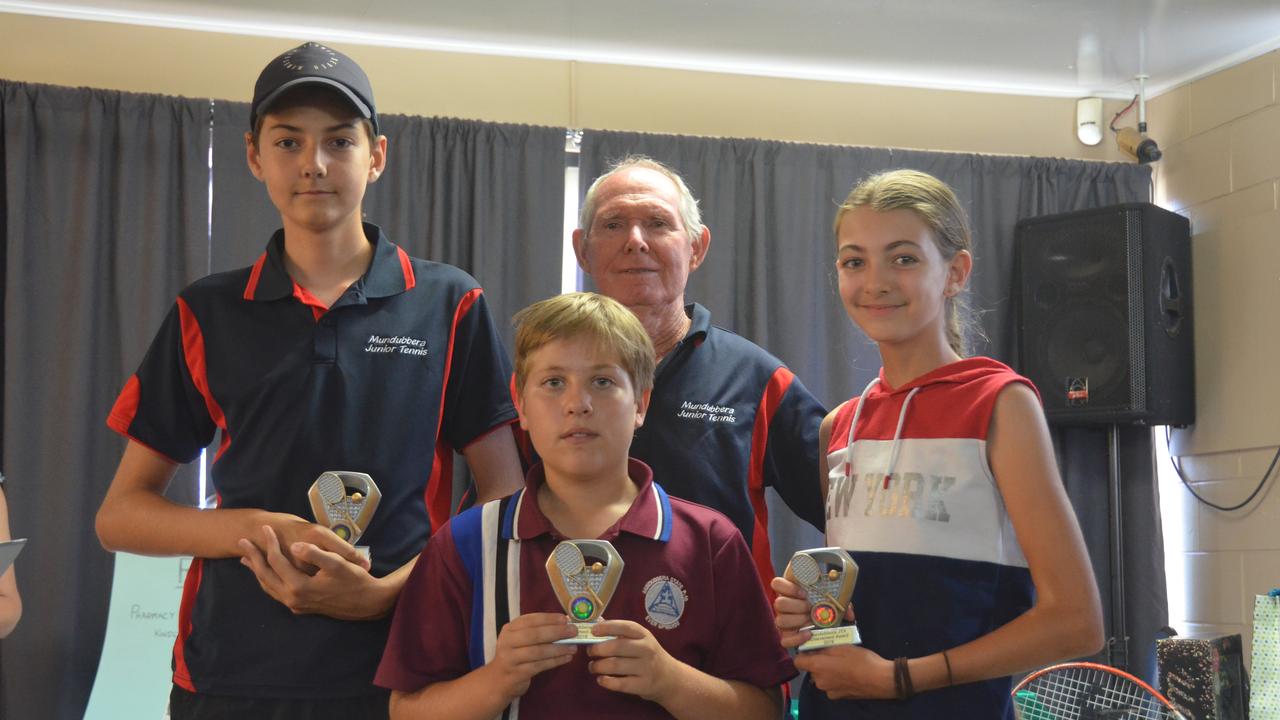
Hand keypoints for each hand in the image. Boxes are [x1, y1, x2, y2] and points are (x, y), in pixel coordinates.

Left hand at [237, 524, 386, 619]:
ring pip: (268, 586)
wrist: (368, 603)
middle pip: (266, 576)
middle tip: (242, 542)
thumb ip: (314, 554)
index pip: (277, 562)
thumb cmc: (355, 580)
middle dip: (253, 558)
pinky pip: (276, 592)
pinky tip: (267, 574)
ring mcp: (296, 605)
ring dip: (257, 571)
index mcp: (299, 587)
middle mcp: (293, 599)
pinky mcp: (301, 607)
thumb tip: (294, 546)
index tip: (265, 528)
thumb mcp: (337, 564)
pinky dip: (267, 581)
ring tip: (246, 558)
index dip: (270, 543)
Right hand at [485, 613, 577, 701]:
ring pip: (538, 652)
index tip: (565, 619)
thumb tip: (564, 623)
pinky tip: (567, 658)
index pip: (530, 620)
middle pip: (534, 635)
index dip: (549, 618)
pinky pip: (540, 666)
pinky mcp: (517, 674)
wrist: (499, 680)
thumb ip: (538, 631)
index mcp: (510, 629)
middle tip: (573, 631)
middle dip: (556, 632)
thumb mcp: (520, 639)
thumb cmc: (515, 655)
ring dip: (559, 649)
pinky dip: (555, 661)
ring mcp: (510, 658)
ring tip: (573, 647)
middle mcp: (507, 641)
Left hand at [587, 620, 680, 702]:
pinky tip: (601, 680)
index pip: (625, 627)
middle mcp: (646, 649)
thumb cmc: (648, 655)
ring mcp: (646, 668)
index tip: (593, 630)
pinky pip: (620, 684)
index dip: (607, 627)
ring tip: (593, 667)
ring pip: (616, 665)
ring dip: (598, 666)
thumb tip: (596, 625)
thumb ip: (621, 634)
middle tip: (590, 652)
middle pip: (617, 647)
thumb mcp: (641, 640)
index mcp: (644, 635)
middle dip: (598, 649)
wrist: (670, 678)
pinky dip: (607, 682)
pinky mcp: (643, 685)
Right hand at [771, 576, 856, 649]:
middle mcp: (784, 606)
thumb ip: (840, 602)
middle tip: (810, 607)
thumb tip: (849, 613)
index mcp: (790, 592)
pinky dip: (797, 637)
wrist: (823, 626)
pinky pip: (785, 640)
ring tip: (810, 620)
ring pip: (780, 620)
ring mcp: (783, 621)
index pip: (777, 584)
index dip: (788, 587)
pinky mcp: (787, 636)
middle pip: (779, 603)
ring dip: (797, 621)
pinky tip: (809, 634)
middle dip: (797, 606)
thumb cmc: (824, 608)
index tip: (804, 592)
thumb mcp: (832, 600)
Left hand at [793, 644, 894, 699]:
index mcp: (818, 667)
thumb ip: (824, 647)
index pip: (798, 661)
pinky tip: (847, 674)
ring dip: (827, 671)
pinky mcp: (838, 697)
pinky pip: (830, 685)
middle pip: (811, 669)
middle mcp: (819, 681)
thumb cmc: (861, 660)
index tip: (812, 649)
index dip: (803, 654)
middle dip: (818, 661)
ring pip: (821, 677)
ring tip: (842, 664)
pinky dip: (835, 680)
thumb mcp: (842, 646)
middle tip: (832, 653)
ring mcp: (828, 691)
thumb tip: (814, 647)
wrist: (881, 680)